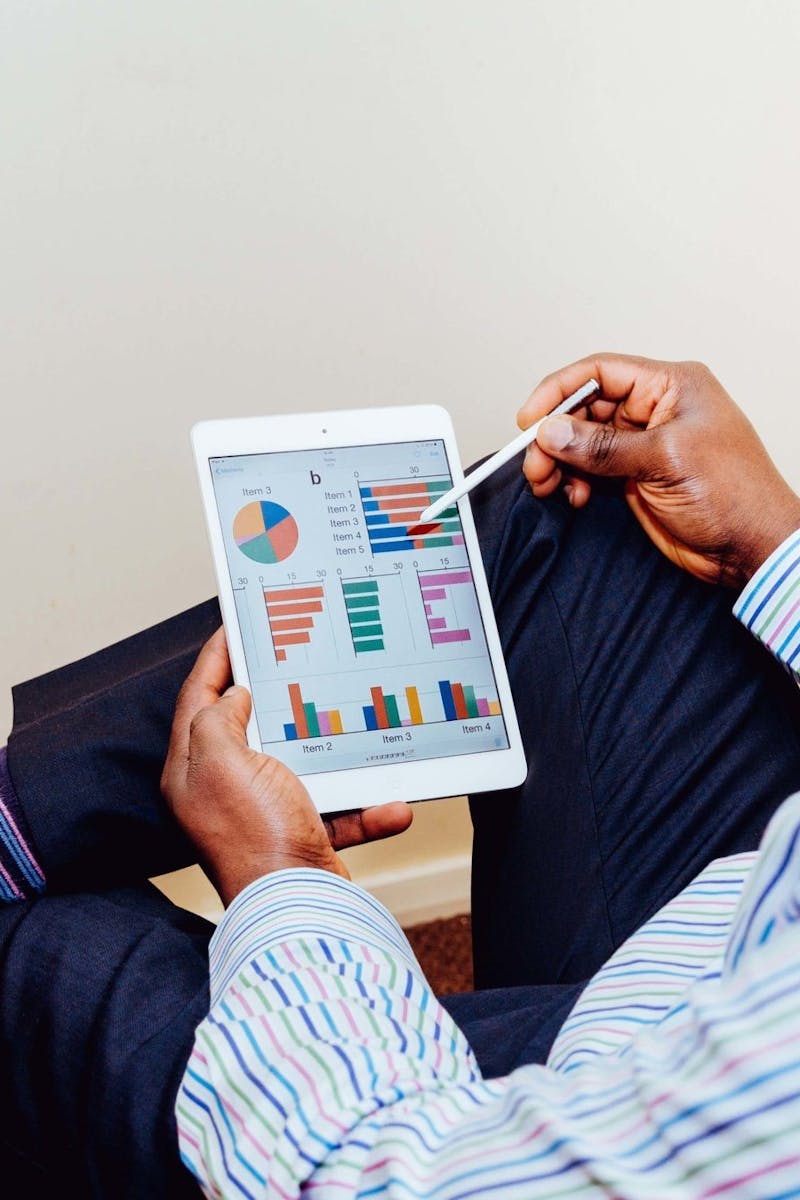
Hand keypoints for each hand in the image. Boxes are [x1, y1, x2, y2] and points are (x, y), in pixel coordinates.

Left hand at [161, 628, 412, 904]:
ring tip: (353, 718)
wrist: (297, 910)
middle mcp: (223, 790)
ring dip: (334, 751)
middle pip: (246, 725)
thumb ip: (219, 719)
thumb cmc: (254, 836)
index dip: (215, 658)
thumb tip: (235, 697)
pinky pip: (338, 807)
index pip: (198, 698)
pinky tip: (392, 803)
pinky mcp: (301, 834)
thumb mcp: (223, 762)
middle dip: (274, 692)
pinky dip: (366, 807)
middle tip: (294, 656)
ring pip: (300, 762)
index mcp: (193, 769)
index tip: (234, 626)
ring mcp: (263, 812)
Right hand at [518, 354, 799, 588]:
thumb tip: (552, 432)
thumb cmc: (734, 494)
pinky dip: (574, 481)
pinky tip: (574, 496)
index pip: (601, 372)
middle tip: (535, 463)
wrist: (750, 548)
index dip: (560, 392)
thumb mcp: (664, 460)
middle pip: (585, 408)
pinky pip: (590, 470)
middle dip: (554, 435)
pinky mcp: (635, 476)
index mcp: (671, 386)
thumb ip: (603, 446)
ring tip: (547, 483)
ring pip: (582, 442)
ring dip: (559, 462)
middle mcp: (654, 410)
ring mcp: (643, 444)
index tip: (530, 419)